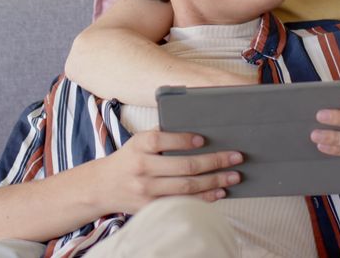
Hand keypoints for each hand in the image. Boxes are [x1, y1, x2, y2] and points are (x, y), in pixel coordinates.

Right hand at [92, 130, 242, 214]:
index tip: (203, 139)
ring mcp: (147, 191)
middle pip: (183, 166)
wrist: (103, 186)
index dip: (184, 140)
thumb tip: (198, 131)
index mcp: (139, 146)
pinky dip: (203, 198)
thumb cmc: (129, 158)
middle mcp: (142, 168)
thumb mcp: (138, 141)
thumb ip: (162, 135)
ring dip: (214, 182)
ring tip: (233, 176)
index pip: (162, 139)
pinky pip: (182, 202)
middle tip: (236, 157)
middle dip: (214, 162)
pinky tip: (219, 192)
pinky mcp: (151, 207)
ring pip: (186, 187)